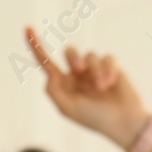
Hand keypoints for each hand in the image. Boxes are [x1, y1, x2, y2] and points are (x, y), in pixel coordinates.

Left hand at [24, 27, 151, 148]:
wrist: (123, 122)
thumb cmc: (95, 118)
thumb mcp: (68, 108)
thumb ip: (53, 90)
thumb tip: (49, 73)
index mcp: (64, 85)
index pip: (47, 63)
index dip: (36, 46)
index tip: (27, 28)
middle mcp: (78, 75)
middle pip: (70, 52)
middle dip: (74, 58)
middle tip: (79, 69)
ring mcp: (95, 70)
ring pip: (90, 55)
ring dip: (96, 72)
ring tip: (102, 88)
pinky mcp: (112, 67)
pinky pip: (106, 58)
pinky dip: (108, 70)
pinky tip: (112, 83)